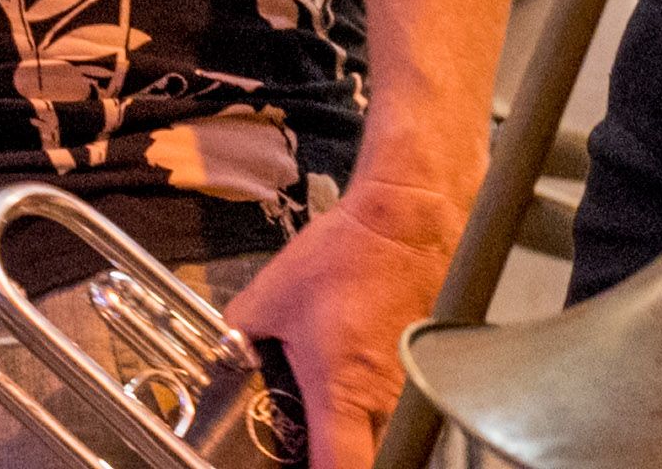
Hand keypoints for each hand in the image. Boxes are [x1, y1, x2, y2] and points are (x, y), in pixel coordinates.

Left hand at [223, 175, 463, 468]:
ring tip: (345, 391)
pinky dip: (390, 390)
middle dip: (346, 450)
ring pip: (391, 428)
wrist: (407, 218)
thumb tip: (231, 348)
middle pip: (372, 456)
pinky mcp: (430, 361)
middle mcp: (387, 399)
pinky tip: (371, 360)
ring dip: (368, 422)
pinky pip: (410, 395)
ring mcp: (416, 382)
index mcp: (343, 393)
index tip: (306, 468)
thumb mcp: (270, 296)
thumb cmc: (348, 254)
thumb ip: (240, 333)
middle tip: (320, 432)